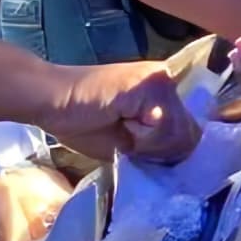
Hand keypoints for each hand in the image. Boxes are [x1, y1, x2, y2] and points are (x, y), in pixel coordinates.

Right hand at [44, 61, 198, 164]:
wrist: (50, 100)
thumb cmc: (80, 123)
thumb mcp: (127, 144)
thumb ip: (157, 148)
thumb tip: (181, 161)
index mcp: (163, 94)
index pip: (190, 133)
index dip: (172, 153)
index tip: (147, 155)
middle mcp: (168, 81)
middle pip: (190, 134)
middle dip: (159, 150)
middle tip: (126, 136)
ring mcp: (162, 79)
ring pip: (180, 132)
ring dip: (149, 143)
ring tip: (120, 126)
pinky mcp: (152, 83)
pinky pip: (165, 125)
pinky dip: (144, 136)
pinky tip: (120, 121)